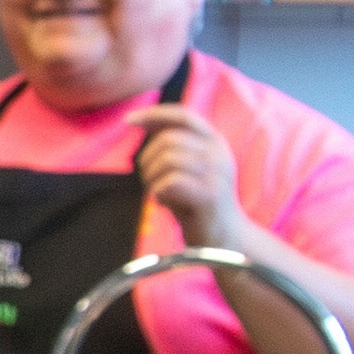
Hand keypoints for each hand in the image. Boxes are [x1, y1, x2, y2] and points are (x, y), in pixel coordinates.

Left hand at [132, 106, 258, 258]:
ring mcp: (217, 173)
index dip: (155, 114)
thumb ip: (171, 148)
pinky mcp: (210, 195)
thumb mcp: (185, 170)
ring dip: (152, 178)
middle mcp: (219, 153)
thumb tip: (143, 123)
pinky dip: (159, 193)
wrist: (224, 239)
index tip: (129, 120)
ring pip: (168, 159)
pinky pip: (171, 182)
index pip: (184, 115)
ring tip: (158, 193)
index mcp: (214, 142)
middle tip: (150, 181)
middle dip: (147, 159)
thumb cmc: (197, 204)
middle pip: (168, 139)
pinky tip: (164, 204)